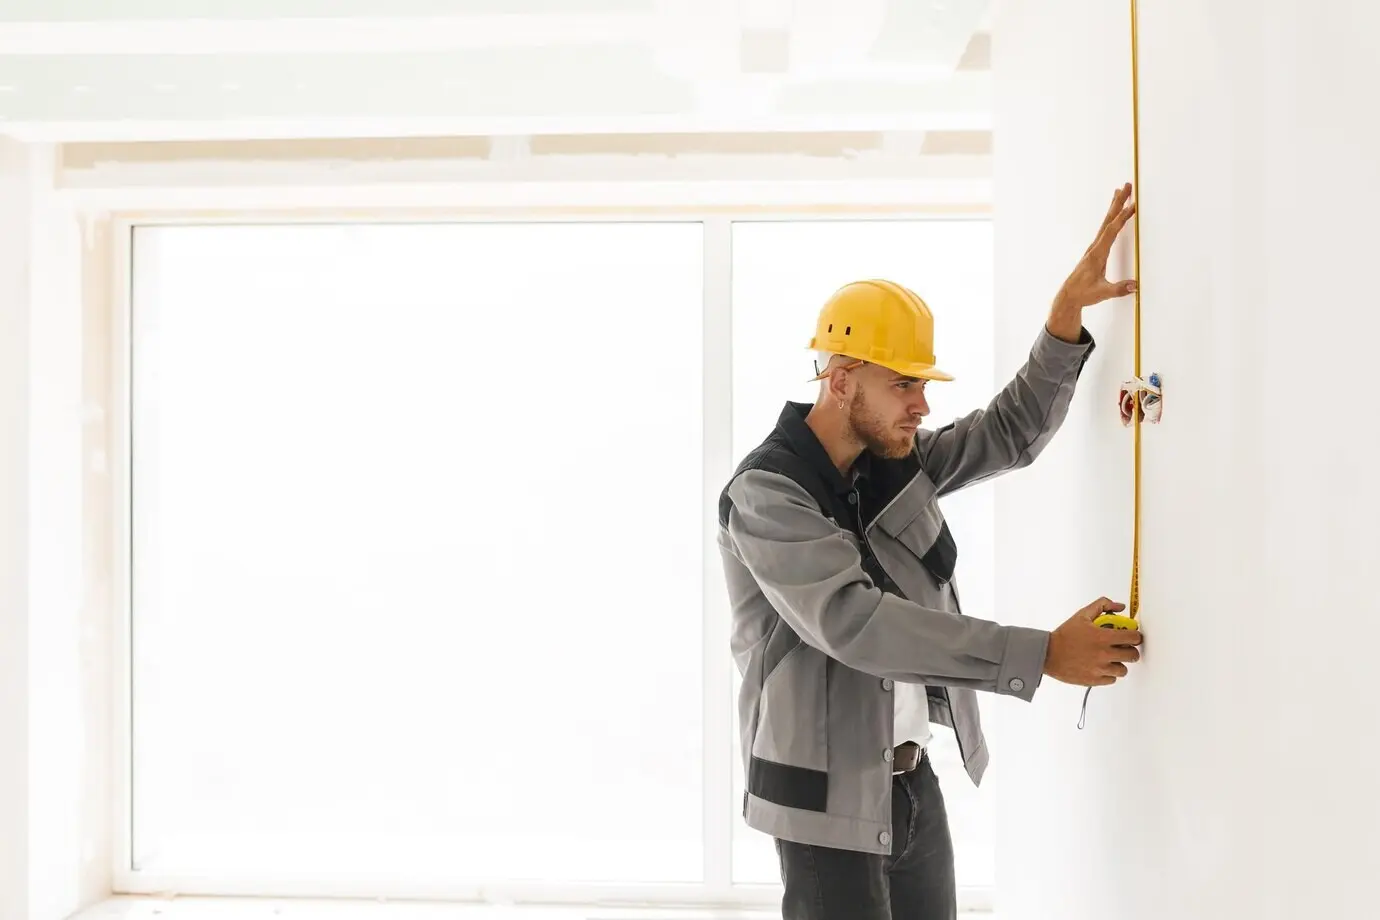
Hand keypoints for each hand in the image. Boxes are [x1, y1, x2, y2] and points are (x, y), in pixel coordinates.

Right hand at [1042, 597, 1142, 686]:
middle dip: (1130, 650)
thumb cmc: (1065, 635)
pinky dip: (1109, 673)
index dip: (1135, 636)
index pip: (1134, 637)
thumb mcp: (1082, 615)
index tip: (1131, 636)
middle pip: (1133, 655)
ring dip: (1119, 663)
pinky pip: (1112, 679)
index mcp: (1103, 637)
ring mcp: (1100, 669)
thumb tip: (1119, 606)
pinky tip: (1100, 666)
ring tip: (1109, 658)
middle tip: (1123, 648)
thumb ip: (1102, 605)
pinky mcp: (1095, 680)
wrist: (1048, 654)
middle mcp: (1104, 654)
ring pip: (1124, 669)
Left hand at [1047, 184, 1137, 340]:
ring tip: (1121, 191)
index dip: (1122, 218)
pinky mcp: (1095, 250)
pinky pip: (1105, 229)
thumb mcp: (1102, 292)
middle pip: (1108, 220)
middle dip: (1118, 203)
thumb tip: (1135, 285)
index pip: (1111, 232)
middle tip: (1127, 186)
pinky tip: (1114, 214)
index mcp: (1097, 254)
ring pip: (1106, 223)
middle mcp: (1094, 247)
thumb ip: (1119, 289)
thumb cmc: (1084, 294)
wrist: (1069, 297)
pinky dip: (1111, 218)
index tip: (1133, 205)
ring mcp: (1094, 248)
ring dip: (1114, 206)